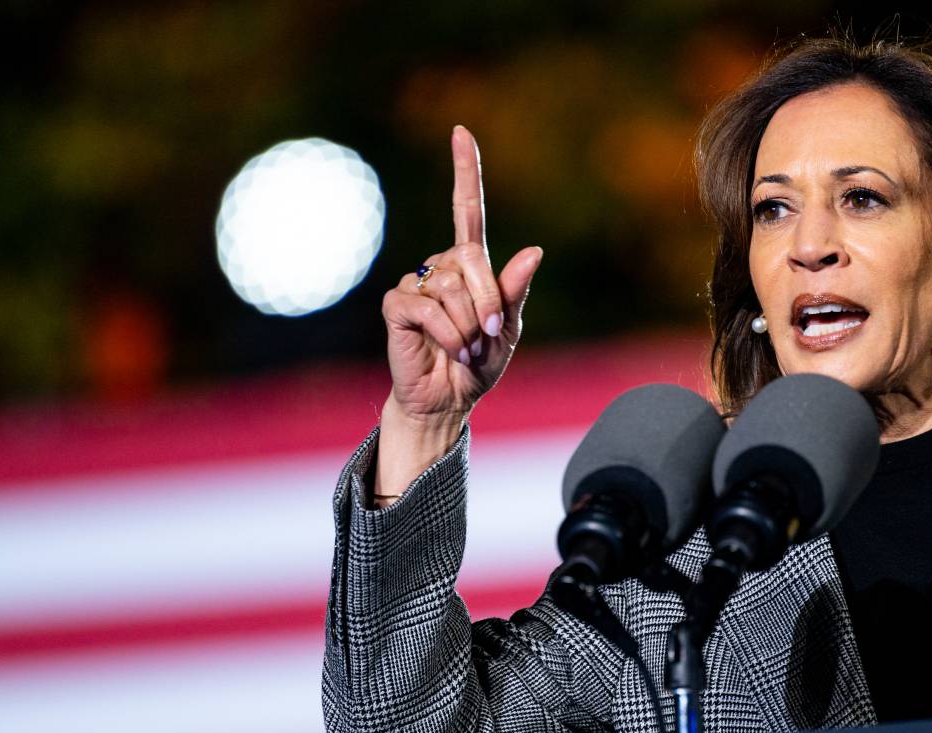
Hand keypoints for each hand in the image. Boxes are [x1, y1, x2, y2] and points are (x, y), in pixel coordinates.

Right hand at [374, 126, 542, 497]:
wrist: (448, 400)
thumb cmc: (479, 364)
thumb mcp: (509, 330)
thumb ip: (516, 292)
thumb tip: (534, 251)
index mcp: (470, 265)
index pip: (466, 208)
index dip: (465, 171)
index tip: (461, 132)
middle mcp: (440, 266)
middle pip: (470, 257)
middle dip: (488, 300)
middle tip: (490, 336)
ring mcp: (415, 283)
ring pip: (451, 288)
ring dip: (469, 327)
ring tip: (466, 349)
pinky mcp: (396, 306)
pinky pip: (428, 308)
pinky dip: (448, 335)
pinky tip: (449, 351)